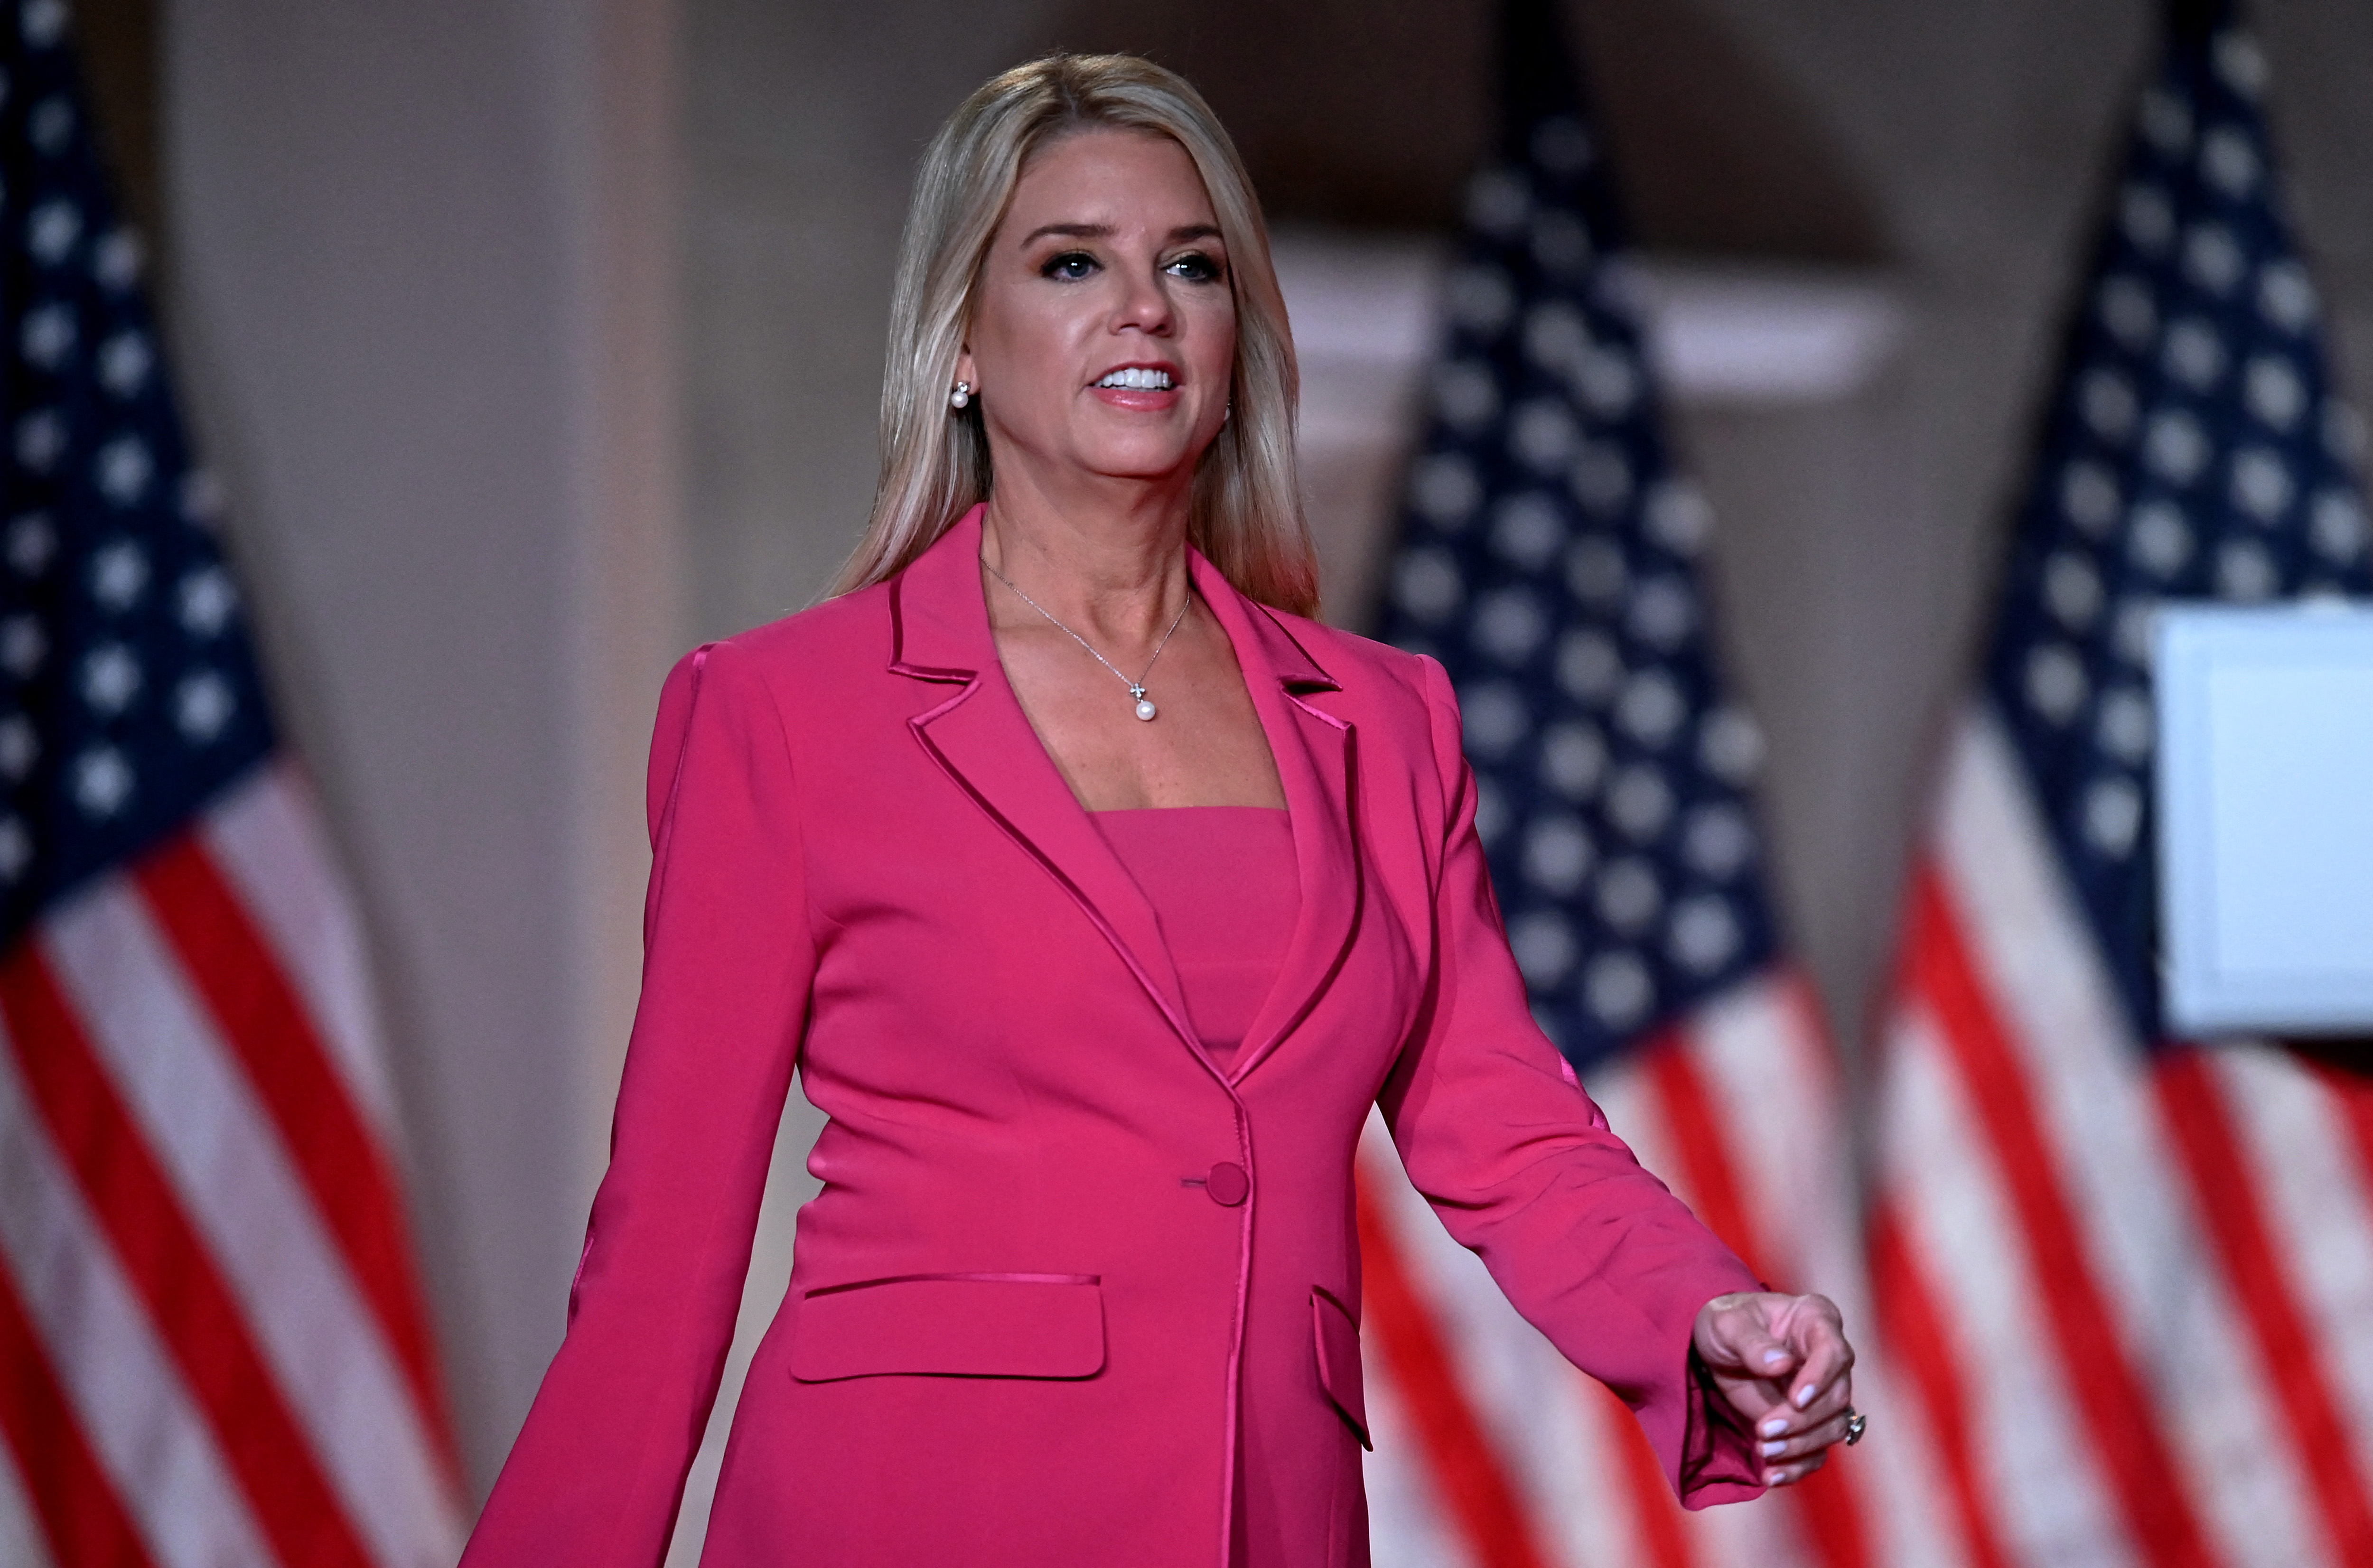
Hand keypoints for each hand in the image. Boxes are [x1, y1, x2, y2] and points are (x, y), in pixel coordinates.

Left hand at [1691, 1291, 1855, 1486]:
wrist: (1718, 1346)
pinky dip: (1797, 1466)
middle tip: (1764, 1431)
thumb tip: (1781, 1365)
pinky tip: (1771, 1475)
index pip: (1834, 1352)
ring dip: (1800, 1445)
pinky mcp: (1810, 1421)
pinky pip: (1816, 1451)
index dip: (1819, 1378)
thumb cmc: (1726, 1323)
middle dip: (1802, 1420)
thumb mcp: (1727, 1323)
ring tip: (1764, 1451)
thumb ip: (1752, 1343)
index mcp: (1816, 1320)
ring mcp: (1823, 1393)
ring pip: (1832, 1427)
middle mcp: (1829, 1358)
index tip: (1796, 1399)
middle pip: (1837, 1397)